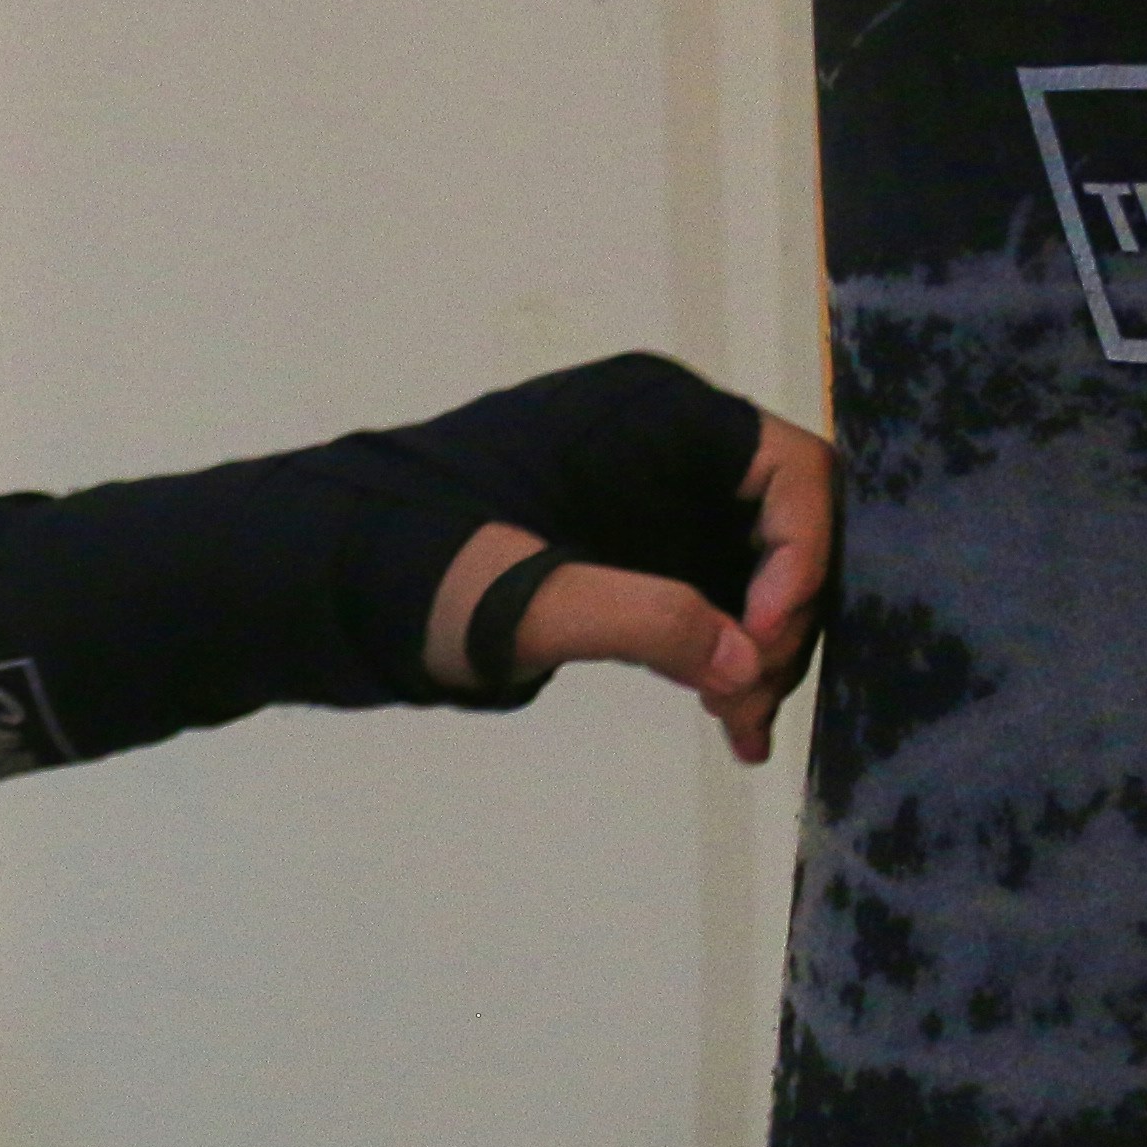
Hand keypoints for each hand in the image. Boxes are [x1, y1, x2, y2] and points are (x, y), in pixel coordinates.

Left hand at [420, 408, 834, 763]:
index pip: (791, 470)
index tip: (760, 638)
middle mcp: (677, 452)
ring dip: (757, 655)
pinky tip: (735, 727)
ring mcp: (665, 508)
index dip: (800, 554)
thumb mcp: (530, 597)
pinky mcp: (646, 561)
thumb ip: (642, 620)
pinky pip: (718, 604)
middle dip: (778, 624)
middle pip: (784, 533)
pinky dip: (727, 661)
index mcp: (657, 418)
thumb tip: (743, 662)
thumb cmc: (423, 566)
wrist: (345, 584)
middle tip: (745, 702)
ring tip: (739, 728)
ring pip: (758, 579)